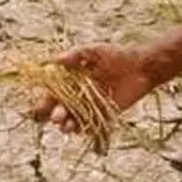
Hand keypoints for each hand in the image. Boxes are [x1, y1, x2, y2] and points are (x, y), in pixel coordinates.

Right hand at [29, 43, 156, 134]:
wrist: (141, 66)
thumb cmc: (116, 55)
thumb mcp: (94, 51)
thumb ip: (75, 55)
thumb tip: (53, 61)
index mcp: (72, 82)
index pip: (53, 95)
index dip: (45, 103)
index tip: (40, 108)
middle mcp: (79, 96)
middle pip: (61, 110)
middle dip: (56, 116)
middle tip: (56, 118)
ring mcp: (91, 107)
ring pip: (74, 120)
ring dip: (68, 125)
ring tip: (66, 126)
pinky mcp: (105, 115)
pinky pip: (92, 126)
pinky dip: (85, 130)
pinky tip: (80, 130)